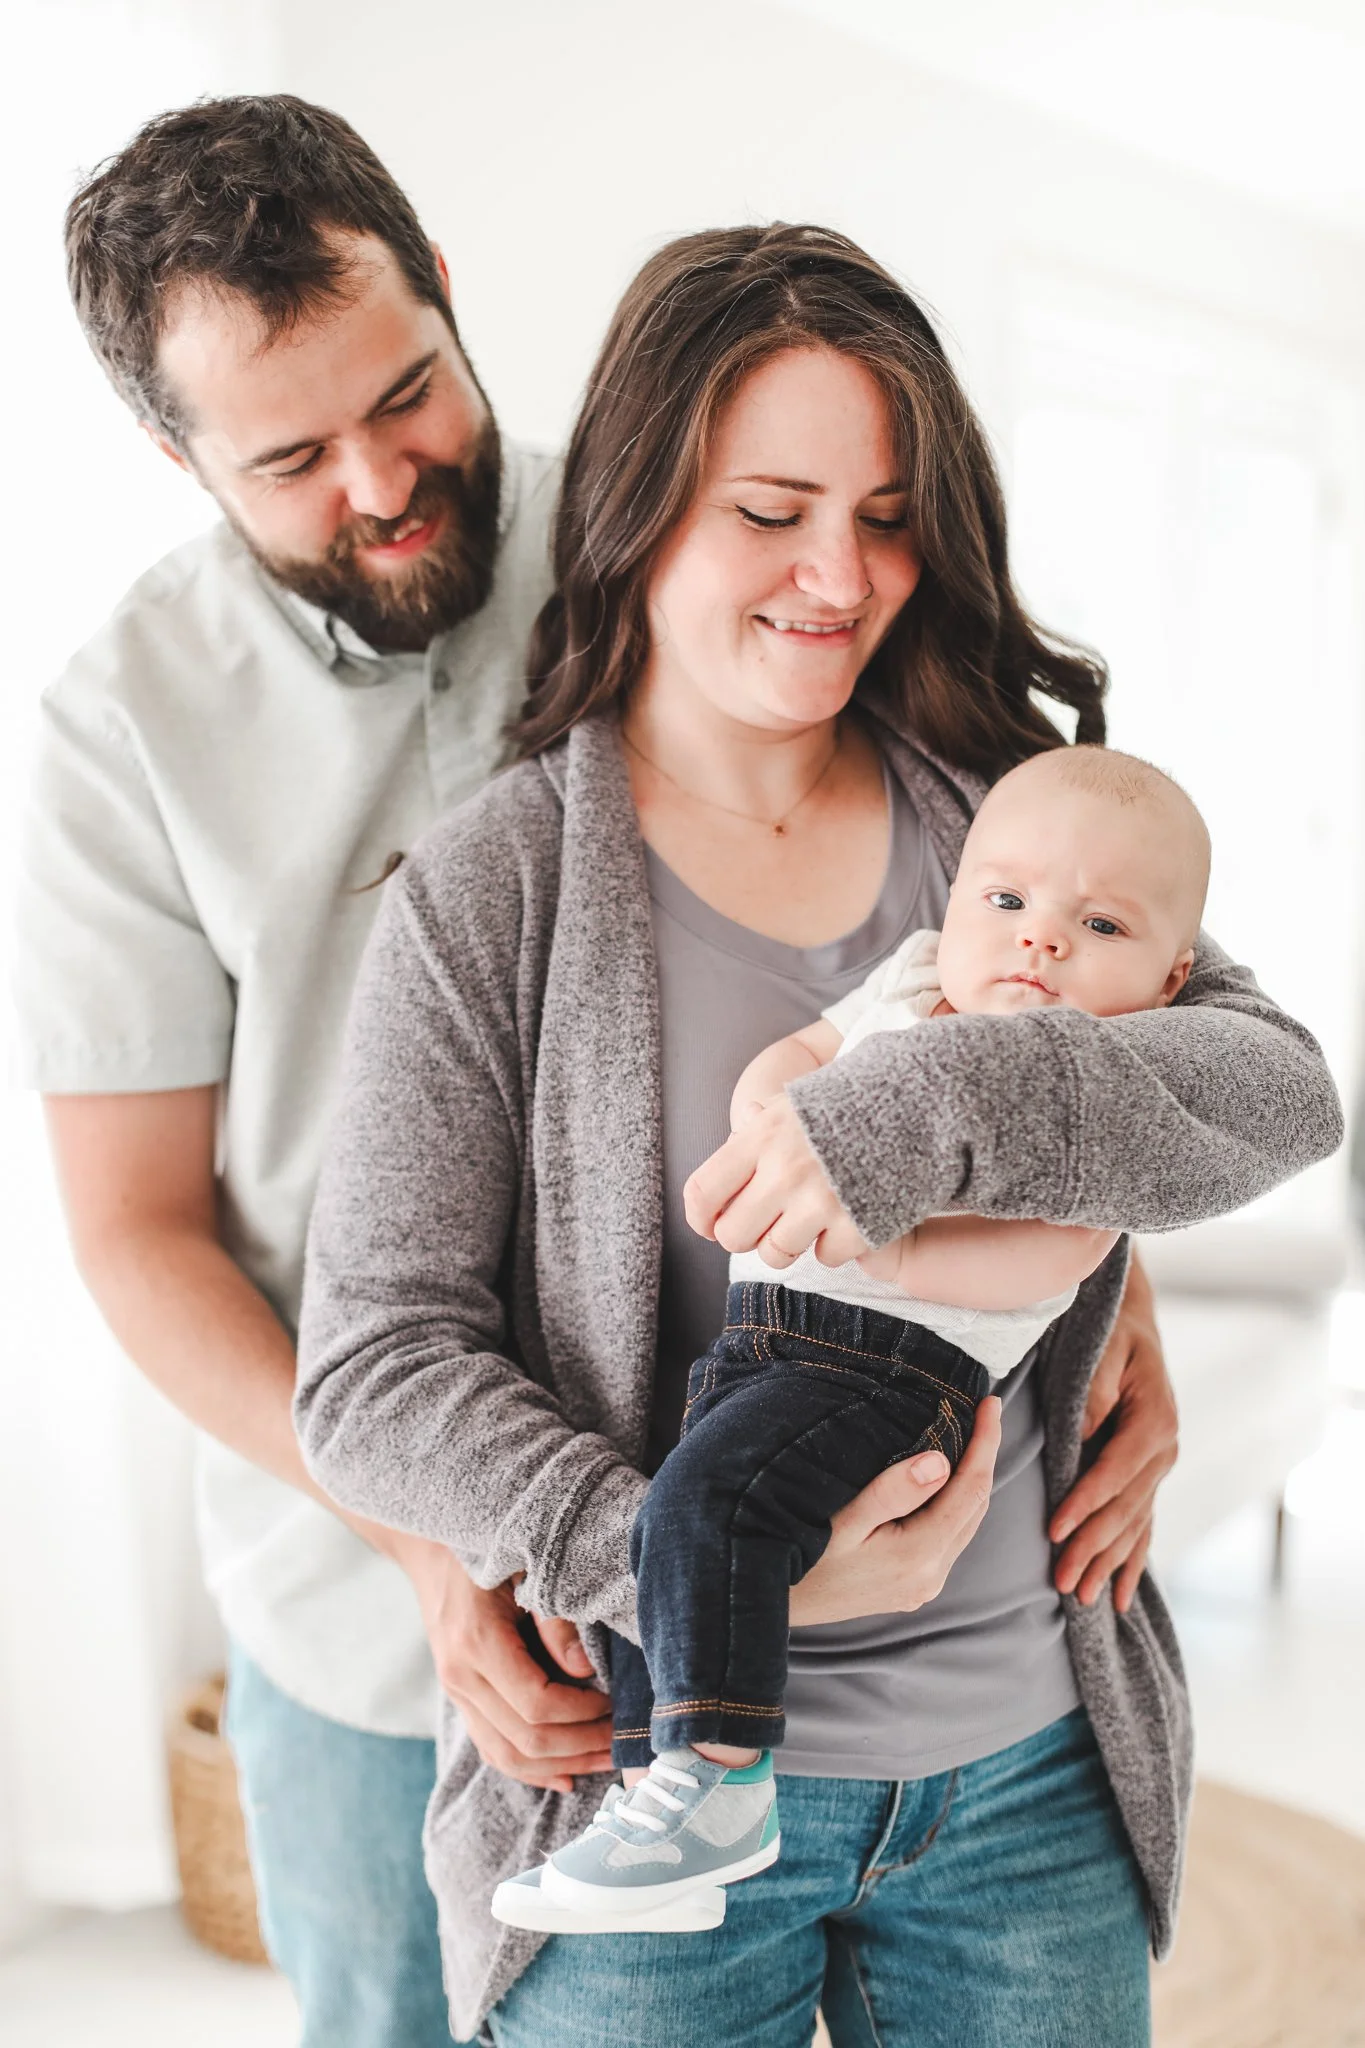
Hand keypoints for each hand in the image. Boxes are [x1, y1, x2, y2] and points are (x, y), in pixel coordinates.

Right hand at [394, 1536, 612, 1791]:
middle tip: (622, 1741)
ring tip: (604, 1761)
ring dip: (560, 1765)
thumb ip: (554, 1615)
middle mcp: (460, 1677)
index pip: (536, 1704)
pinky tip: (564, 1775)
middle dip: (579, 1746)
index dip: (582, 1713)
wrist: (431, 1553)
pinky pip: (492, 1749)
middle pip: (524, 1739)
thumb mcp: (524, 1565)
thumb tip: (585, 1670)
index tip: (615, 1703)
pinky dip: (530, 1770)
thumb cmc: (486, 1550)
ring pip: (506, 1755)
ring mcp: (456, 1693)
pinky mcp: (461, 1700)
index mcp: (476, 1642)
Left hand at [684, 1094, 867, 1268]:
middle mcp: (785, 1171)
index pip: (703, 1191)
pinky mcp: (857, 1226)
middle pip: (734, 1235)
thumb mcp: (793, 1103)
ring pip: (775, 1254)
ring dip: (788, 1243)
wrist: (919, 1107)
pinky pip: (825, 1258)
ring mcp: (821, 1202)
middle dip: (745, 1234)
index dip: (699, 1217)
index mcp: (762, 1136)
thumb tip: (721, 1160)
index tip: (708, 1224)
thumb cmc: (847, 1106)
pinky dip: (833, 1244)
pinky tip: (845, 1216)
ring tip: (807, 1218)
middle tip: (766, 1221)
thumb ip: (754, 1132)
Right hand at [791, 1398, 1001, 1623]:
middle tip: (983, 1411)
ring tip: (969, 1437)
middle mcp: (930, 1576)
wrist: (769, 1603)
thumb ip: (893, 1491)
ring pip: (965, 1523)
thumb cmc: (799, 1557)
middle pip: (976, 1506)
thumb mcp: (842, 1518)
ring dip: (970, 1480)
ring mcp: (922, 1586)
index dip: (985, 1443)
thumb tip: (942, 1462)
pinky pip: (949, 1538)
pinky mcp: (911, 1588)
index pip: (971, 1489)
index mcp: (919, 1556)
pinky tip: (942, 1481)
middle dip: (983, 1456)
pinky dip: (954, 1503)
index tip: (990, 1403)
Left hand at [1048, 1253, 1176, 1613]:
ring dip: (1107, 1563)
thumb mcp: (1105, 1350)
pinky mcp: (1149, 1475)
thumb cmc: (1111, 1332)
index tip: (1055, 1530)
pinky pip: (1142, 1525)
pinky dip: (1130, 1561)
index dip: (1085, 1504)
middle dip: (1092, 1548)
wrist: (1133, 1320)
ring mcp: (1160, 1467)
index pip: (1114, 1473)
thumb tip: (1084, 1435)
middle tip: (1061, 1580)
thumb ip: (1095, 1393)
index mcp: (1154, 1422)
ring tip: (1082, 1597)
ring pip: (1134, 1525)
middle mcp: (1164, 1451)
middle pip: (1125, 1510)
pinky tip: (1118, 1596)